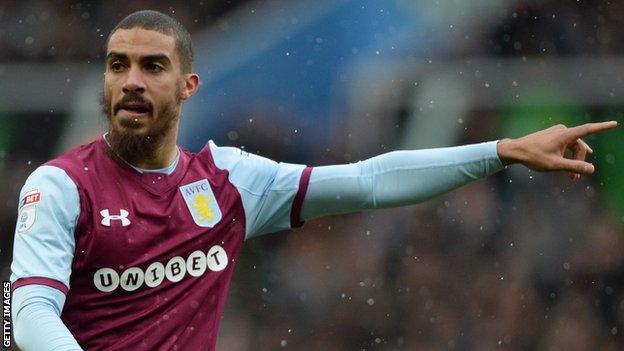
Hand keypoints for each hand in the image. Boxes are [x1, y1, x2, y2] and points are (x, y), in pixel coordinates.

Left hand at [496, 121, 617, 179]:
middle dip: (579, 162)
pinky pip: (565, 145)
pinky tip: (567, 163)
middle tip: (574, 178)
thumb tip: (592, 169)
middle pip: (579, 146)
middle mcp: (562, 130)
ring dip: (573, 160)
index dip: (602, 127)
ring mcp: (556, 132)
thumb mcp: (555, 165)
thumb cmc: (534, 157)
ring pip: (572, 147)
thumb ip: (574, 167)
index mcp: (564, 135)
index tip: (615, 123)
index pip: (588, 129)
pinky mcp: (552, 135)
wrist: (515, 151)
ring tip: (571, 176)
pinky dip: (567, 155)